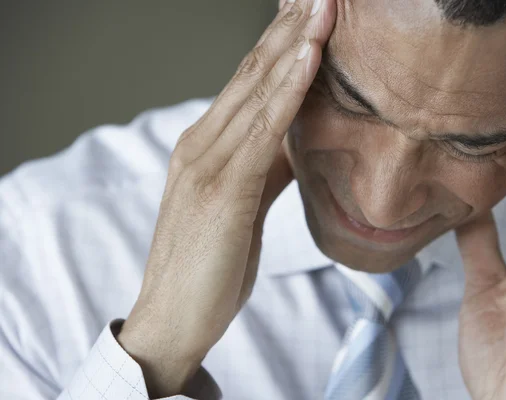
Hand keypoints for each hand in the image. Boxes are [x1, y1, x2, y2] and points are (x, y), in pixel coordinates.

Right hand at [117, 0, 335, 396]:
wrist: (172, 319)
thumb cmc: (210, 265)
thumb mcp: (243, 207)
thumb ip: (264, 168)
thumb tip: (296, 141)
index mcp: (206, 147)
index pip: (248, 83)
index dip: (281, 44)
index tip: (312, 13)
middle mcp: (200, 144)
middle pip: (251, 74)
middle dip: (290, 28)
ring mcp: (206, 164)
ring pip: (256, 91)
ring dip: (293, 45)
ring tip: (324, 6)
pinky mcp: (220, 190)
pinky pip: (261, 130)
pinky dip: (287, 90)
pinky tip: (309, 58)